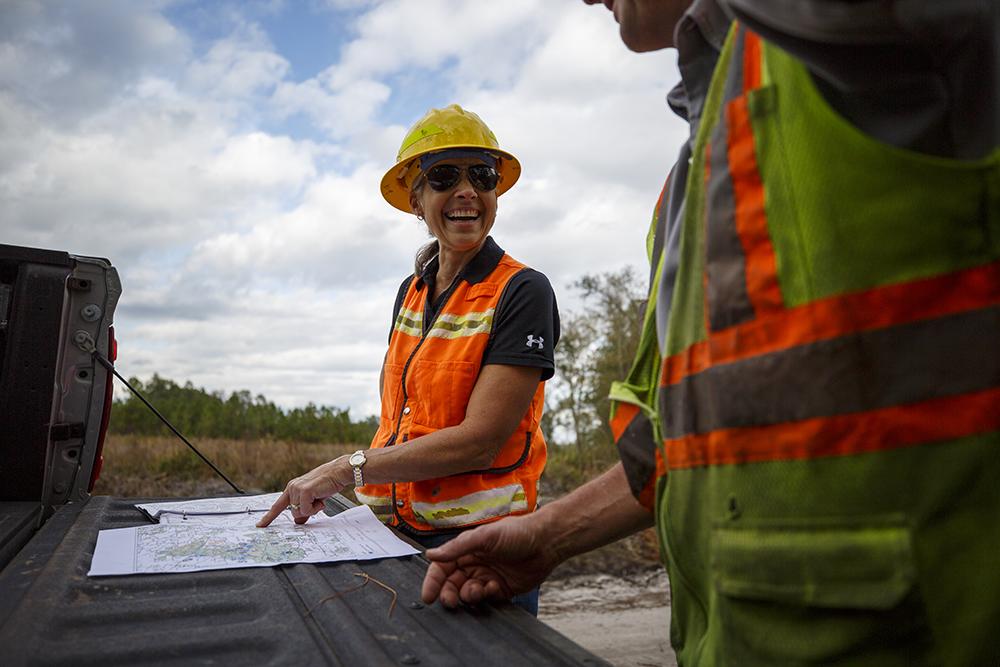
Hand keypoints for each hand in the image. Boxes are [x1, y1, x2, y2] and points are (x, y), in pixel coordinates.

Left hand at [256, 456, 351, 526]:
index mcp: (292, 488)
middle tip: (317, 504)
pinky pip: (306, 510)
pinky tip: (321, 499)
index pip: (278, 505)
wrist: (338, 473)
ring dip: (312, 510)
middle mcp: (292, 487)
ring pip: (299, 512)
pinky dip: (315, 508)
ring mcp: (297, 489)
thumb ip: (304, 509)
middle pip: (293, 512)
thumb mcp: (314, 499)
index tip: (260, 525)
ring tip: (320, 499)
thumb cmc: (328, 483)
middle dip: (306, 512)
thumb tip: (298, 522)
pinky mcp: (304, 491)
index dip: (269, 517)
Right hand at [420, 513, 559, 607]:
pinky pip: (486, 600)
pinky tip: (496, 587)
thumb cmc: (516, 532)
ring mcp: (487, 577)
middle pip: (452, 585)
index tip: (428, 596)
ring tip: (480, 588)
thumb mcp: (484, 536)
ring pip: (468, 594)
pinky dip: (487, 596)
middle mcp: (474, 564)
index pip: (442, 568)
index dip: (433, 582)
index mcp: (466, 550)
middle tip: (451, 601)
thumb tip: (430, 555)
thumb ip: (457, 548)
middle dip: (449, 594)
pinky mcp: (501, 589)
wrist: (546, 542)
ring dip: (470, 595)